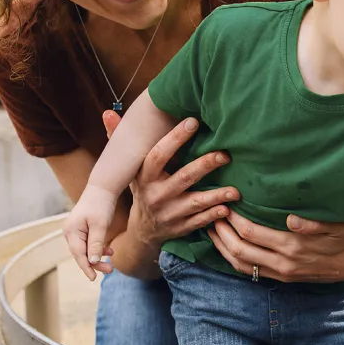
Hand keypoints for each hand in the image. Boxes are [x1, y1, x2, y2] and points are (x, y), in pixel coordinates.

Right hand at [64, 184, 119, 280]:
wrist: (103, 188)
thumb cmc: (101, 205)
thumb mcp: (100, 225)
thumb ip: (96, 243)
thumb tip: (93, 261)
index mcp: (72, 231)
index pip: (78, 254)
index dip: (86, 267)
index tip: (94, 278)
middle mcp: (70, 232)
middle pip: (81, 253)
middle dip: (95, 263)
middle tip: (110, 270)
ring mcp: (75, 230)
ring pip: (85, 249)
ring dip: (97, 256)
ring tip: (111, 263)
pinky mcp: (82, 228)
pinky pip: (88, 243)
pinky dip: (98, 248)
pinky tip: (109, 251)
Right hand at [102, 110, 239, 247]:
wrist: (142, 232)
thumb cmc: (142, 190)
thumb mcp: (129, 171)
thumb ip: (120, 141)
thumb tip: (108, 113)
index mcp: (144, 177)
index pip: (158, 154)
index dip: (175, 138)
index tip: (193, 122)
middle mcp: (156, 195)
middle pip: (184, 177)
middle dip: (205, 165)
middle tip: (225, 154)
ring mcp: (169, 213)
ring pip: (196, 202)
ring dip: (217, 195)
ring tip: (236, 190)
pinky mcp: (181, 228)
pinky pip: (200, 221)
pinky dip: (214, 215)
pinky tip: (228, 208)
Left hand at [207, 211, 343, 282]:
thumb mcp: (337, 226)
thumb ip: (314, 223)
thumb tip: (291, 219)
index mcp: (292, 246)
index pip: (251, 233)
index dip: (234, 219)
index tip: (226, 202)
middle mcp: (282, 263)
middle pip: (239, 249)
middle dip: (222, 231)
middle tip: (212, 212)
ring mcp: (280, 273)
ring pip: (239, 263)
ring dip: (222, 246)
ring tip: (211, 228)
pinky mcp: (281, 277)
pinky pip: (248, 271)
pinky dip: (232, 258)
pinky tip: (225, 245)